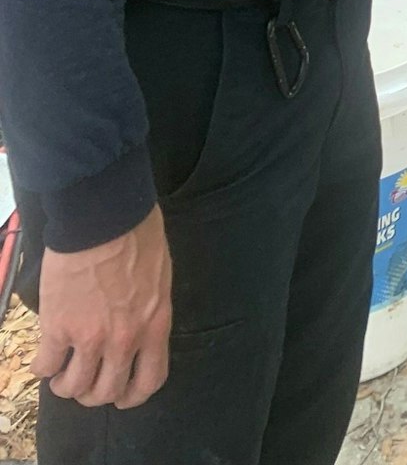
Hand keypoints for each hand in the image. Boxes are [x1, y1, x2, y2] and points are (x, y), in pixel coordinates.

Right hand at [34, 205, 171, 409]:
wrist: (104, 216)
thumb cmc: (138, 234)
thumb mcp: (159, 277)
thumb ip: (149, 309)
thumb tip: (138, 325)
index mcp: (155, 325)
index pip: (150, 380)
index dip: (133, 395)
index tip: (122, 395)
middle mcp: (125, 339)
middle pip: (107, 392)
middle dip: (94, 393)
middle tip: (86, 381)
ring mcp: (90, 337)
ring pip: (74, 387)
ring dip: (66, 384)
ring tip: (62, 372)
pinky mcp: (59, 328)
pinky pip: (47, 366)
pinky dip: (43, 368)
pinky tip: (44, 359)